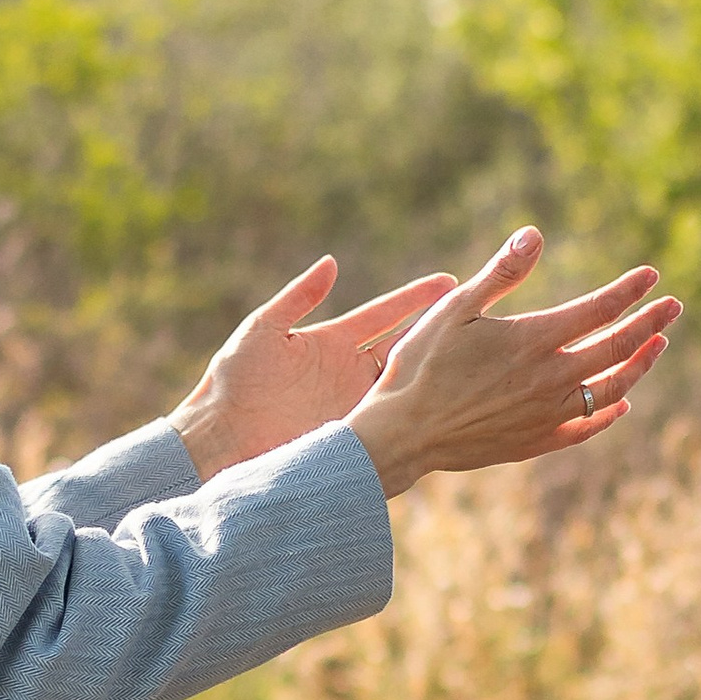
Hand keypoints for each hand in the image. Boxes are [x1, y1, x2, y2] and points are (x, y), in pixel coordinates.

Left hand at [169, 256, 458, 481]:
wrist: (220, 437)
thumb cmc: (235, 380)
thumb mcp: (263, 330)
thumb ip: (298, 297)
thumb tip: (332, 262)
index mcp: (332, 341)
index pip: (384, 315)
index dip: (415, 298)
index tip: (450, 280)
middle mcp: (349, 371)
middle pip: (405, 346)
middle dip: (439, 330)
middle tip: (480, 311)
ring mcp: (354, 403)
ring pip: (405, 383)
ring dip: (435, 371)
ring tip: (476, 356)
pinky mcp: (353, 433)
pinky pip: (391, 421)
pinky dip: (416, 412)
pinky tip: (446, 405)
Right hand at [345, 230, 680, 499]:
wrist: (403, 434)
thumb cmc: (420, 365)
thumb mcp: (454, 308)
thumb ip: (500, 273)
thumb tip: (535, 234)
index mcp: (534, 339)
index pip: (599, 310)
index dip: (629, 291)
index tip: (652, 276)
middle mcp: (551, 378)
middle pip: (617, 348)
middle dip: (650, 324)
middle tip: (675, 306)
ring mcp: (547, 414)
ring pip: (610, 390)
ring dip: (639, 366)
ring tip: (657, 346)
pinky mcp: (537, 443)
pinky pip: (586, 428)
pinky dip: (609, 414)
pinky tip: (620, 405)